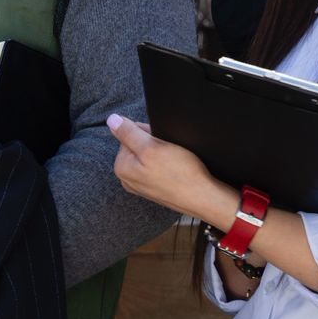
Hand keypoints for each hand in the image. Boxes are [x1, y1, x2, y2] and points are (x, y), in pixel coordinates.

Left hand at [108, 113, 235, 224]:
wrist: (205, 198)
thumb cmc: (180, 173)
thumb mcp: (151, 147)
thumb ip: (128, 133)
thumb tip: (111, 120)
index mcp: (121, 167)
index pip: (128, 135)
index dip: (147, 132)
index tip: (160, 141)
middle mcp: (128, 179)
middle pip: (138, 146)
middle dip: (154, 143)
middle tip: (171, 151)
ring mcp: (142, 186)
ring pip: (150, 156)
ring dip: (162, 153)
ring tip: (175, 161)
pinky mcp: (157, 189)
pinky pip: (159, 168)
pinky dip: (168, 165)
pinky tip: (177, 170)